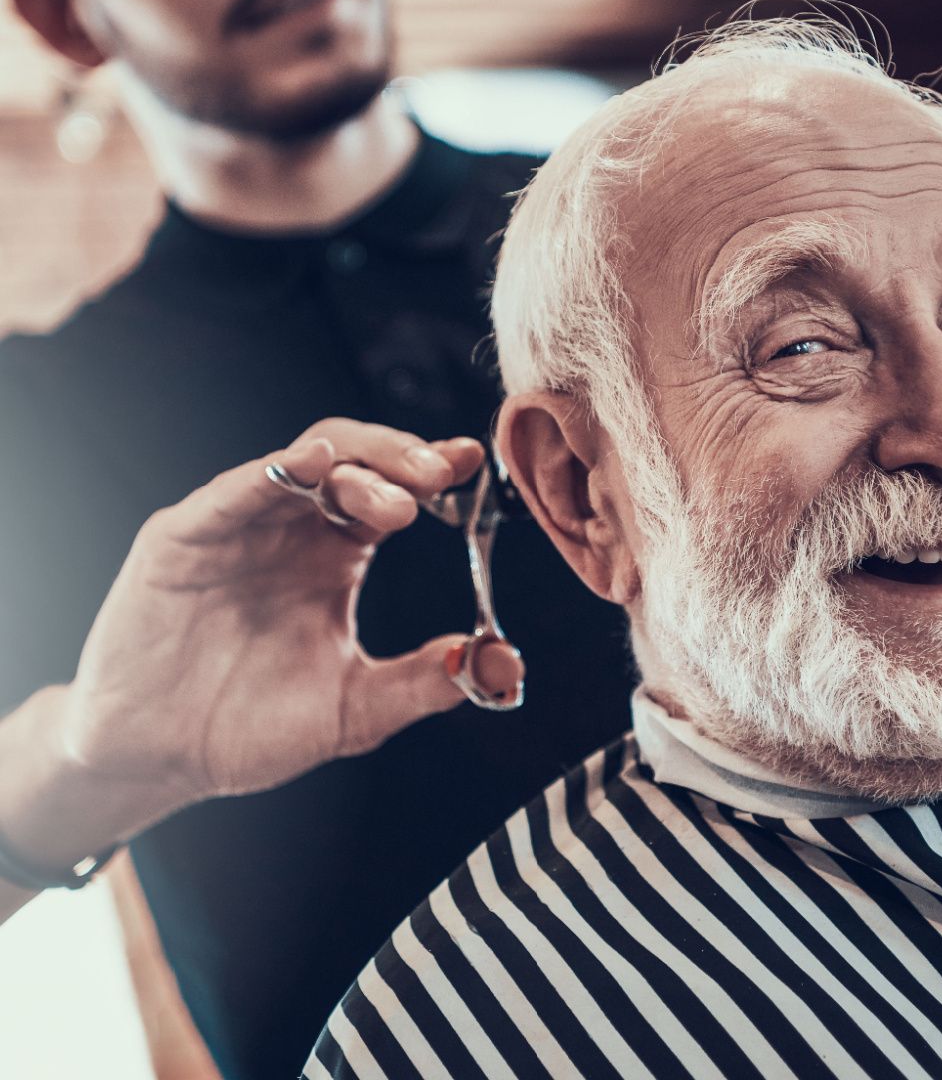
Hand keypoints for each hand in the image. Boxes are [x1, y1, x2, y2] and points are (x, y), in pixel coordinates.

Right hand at [58, 419, 522, 822]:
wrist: (161, 759)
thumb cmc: (253, 728)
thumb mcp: (355, 709)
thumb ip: (425, 683)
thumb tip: (503, 665)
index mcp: (336, 554)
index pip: (393, 492)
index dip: (432, 472)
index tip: (475, 462)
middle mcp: (293, 527)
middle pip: (355, 461)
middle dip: (401, 460)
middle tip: (441, 476)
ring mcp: (238, 525)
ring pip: (301, 461)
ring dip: (354, 464)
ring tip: (397, 494)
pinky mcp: (184, 536)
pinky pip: (233, 491)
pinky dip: (273, 473)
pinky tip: (313, 462)